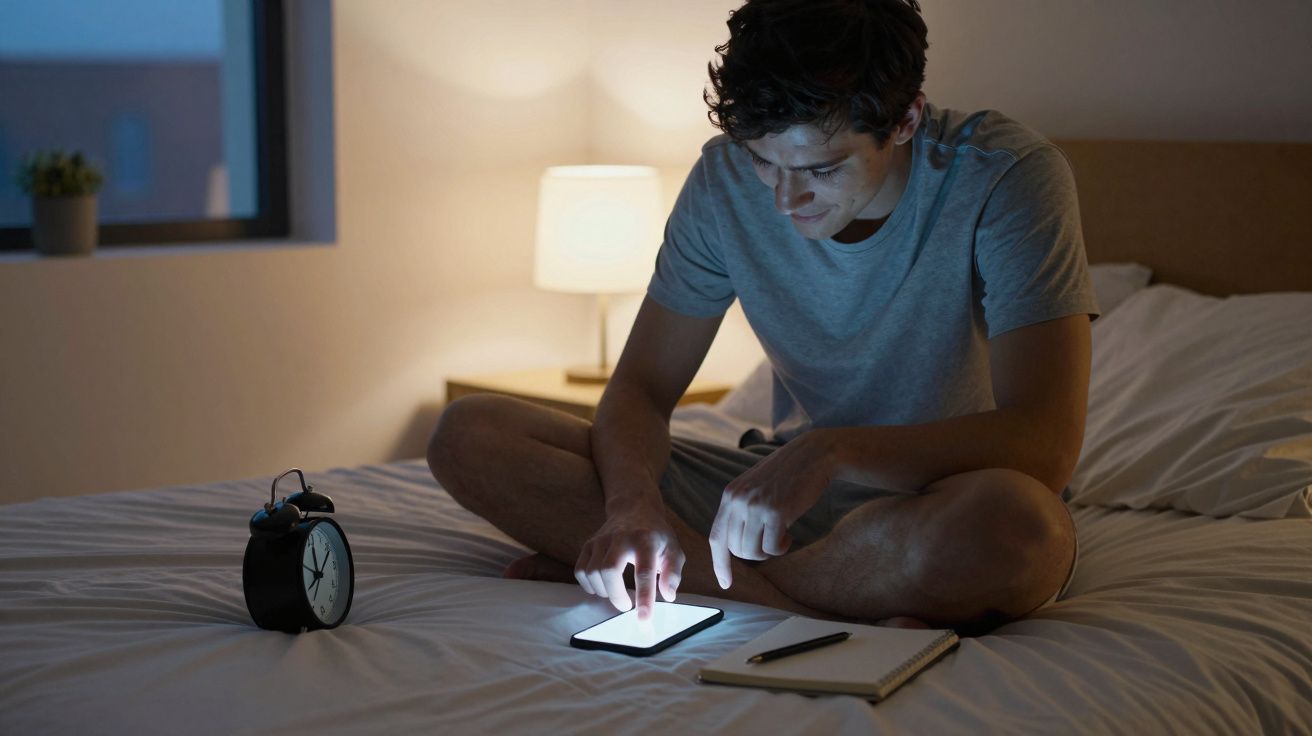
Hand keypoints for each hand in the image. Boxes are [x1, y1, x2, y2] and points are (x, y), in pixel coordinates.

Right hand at [576, 505, 685, 619]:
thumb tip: (668, 596)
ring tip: (617, 593)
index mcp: (646, 540)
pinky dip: (589, 585)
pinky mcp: (589, 544)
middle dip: (616, 595)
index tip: (643, 618)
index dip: (644, 597)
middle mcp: (621, 537)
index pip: (644, 572)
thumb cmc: (656, 535)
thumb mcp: (673, 549)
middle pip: (609, 571)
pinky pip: (581, 570)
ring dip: (604, 591)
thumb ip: (673, 573)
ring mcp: (602, 539)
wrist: (634, 509)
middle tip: (626, 606)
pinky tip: (602, 586)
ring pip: (593, 572)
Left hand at [708, 430, 834, 588]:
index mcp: (730, 495)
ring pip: (753, 552)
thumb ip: (742, 512)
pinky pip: (773, 548)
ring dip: (769, 551)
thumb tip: (737, 547)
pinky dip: (782, 547)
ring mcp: (756, 506)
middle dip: (754, 554)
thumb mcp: (754, 489)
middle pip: (736, 550)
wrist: (813, 455)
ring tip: (781, 534)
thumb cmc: (787, 476)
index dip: (719, 563)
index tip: (725, 582)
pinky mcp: (776, 511)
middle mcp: (738, 500)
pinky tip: (790, 532)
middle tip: (771, 541)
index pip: (716, 537)